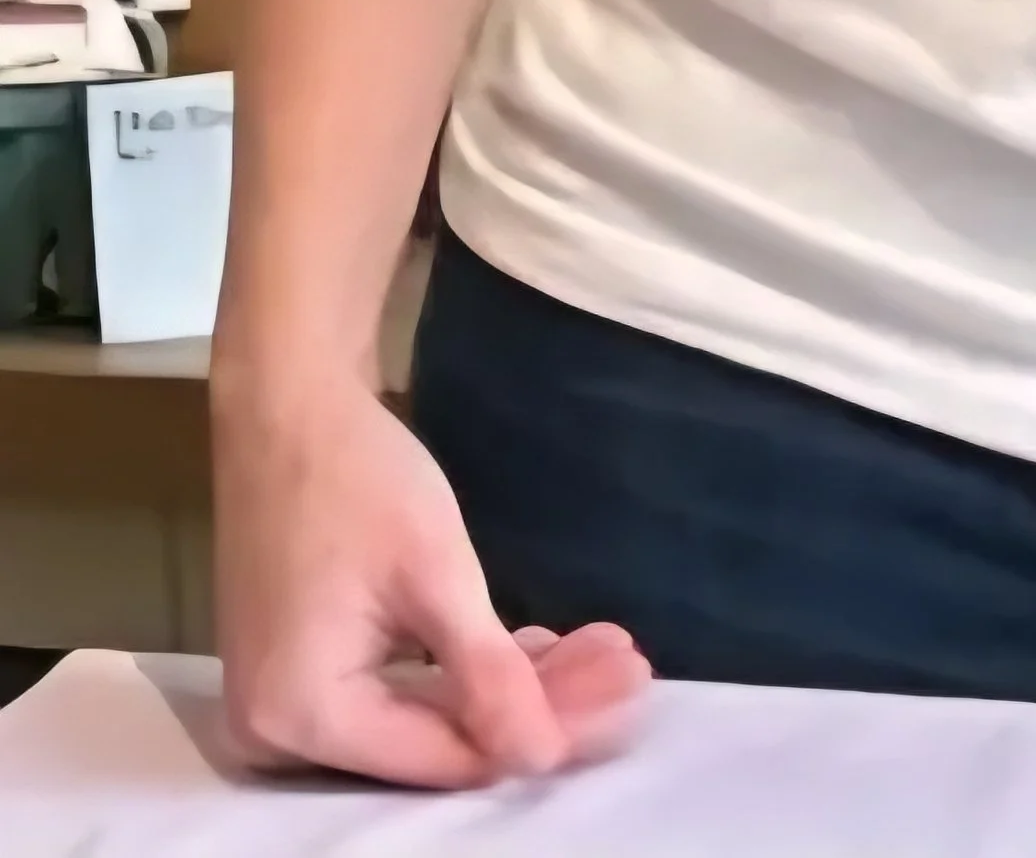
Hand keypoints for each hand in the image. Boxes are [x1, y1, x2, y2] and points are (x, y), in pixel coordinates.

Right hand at [215, 363, 650, 788]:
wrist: (284, 402)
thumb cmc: (356, 475)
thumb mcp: (434, 573)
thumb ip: (488, 675)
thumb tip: (544, 760)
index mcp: (304, 716)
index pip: (446, 755)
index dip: (542, 728)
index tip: (625, 691)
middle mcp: (281, 733)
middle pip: (438, 738)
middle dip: (539, 699)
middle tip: (628, 667)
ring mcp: (284, 705)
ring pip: (426, 714)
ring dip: (511, 681)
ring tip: (600, 651)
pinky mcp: (300, 671)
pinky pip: (396, 690)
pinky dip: (462, 668)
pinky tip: (533, 646)